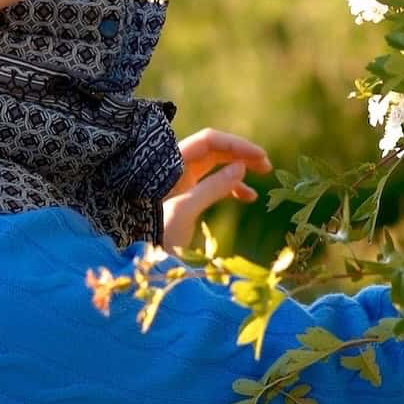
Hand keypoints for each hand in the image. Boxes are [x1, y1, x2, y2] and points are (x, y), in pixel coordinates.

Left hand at [161, 128, 272, 251]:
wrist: (137, 263)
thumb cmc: (153, 236)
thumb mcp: (183, 211)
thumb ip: (212, 187)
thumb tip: (241, 167)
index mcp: (171, 165)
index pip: (208, 141)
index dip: (235, 144)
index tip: (260, 156)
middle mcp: (175, 170)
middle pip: (213, 151)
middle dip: (240, 154)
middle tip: (266, 165)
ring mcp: (180, 185)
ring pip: (215, 167)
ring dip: (238, 169)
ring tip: (263, 176)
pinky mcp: (185, 201)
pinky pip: (212, 186)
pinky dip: (231, 188)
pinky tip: (248, 197)